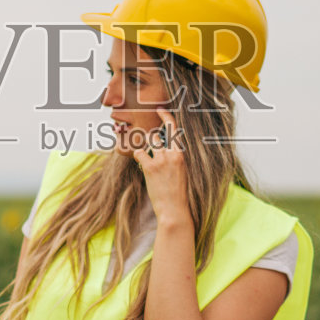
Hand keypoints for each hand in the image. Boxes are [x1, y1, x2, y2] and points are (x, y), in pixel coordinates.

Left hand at [135, 108, 190, 225]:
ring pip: (147, 140)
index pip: (174, 129)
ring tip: (145, 155)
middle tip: (146, 137)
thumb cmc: (178, 193)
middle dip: (149, 134)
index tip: (160, 110)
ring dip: (143, 145)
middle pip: (156, 133)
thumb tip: (163, 148)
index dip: (166, 117)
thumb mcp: (181, 172)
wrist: (175, 209)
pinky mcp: (150, 167)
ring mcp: (161, 160)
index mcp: (181, 154)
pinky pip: (139, 153)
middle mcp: (172, 154)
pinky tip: (139, 162)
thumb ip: (173, 158)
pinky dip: (137, 155)